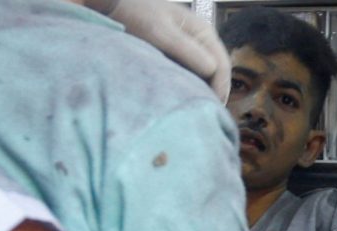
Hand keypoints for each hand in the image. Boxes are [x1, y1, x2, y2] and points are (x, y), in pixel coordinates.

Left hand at [83, 0, 230, 101]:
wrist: (114, 2)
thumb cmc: (137, 14)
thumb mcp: (161, 33)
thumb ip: (188, 52)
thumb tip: (212, 72)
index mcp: (204, 32)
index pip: (222, 66)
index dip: (221, 89)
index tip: (213, 109)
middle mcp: (202, 39)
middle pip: (217, 70)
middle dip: (215, 91)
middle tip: (207, 114)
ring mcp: (191, 45)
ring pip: (206, 72)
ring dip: (204, 88)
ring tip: (197, 108)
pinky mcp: (178, 51)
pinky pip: (192, 70)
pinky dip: (191, 82)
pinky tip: (185, 95)